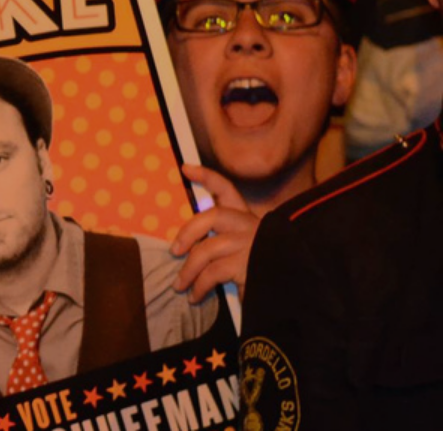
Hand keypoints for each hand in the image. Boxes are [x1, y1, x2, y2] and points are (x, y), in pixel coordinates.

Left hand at [169, 164, 259, 302]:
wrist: (293, 299)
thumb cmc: (265, 278)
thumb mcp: (245, 257)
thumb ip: (225, 246)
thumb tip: (188, 249)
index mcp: (251, 222)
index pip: (228, 191)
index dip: (207, 177)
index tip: (185, 168)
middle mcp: (254, 227)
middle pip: (213, 216)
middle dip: (188, 232)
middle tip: (174, 251)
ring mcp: (252, 244)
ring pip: (206, 250)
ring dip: (188, 271)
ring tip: (180, 286)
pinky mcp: (248, 265)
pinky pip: (212, 272)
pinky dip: (198, 286)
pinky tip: (195, 296)